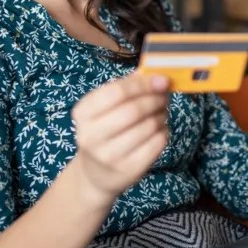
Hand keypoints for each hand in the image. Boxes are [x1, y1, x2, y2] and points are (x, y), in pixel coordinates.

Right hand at [70, 71, 170, 205]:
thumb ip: (127, 87)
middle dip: (155, 99)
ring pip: (148, 126)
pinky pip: (157, 143)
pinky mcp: (129, 170)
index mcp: (83, 114)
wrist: (97, 174)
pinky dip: (164, 131)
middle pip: (133, 110)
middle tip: (164, 96)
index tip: (161, 80)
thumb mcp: (105, 108)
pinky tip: (159, 129)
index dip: (143, 84)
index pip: (116, 92)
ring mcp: (109, 156)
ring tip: (161, 112)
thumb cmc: (104, 132)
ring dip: (161, 115)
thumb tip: (154, 72)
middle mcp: (91, 136)